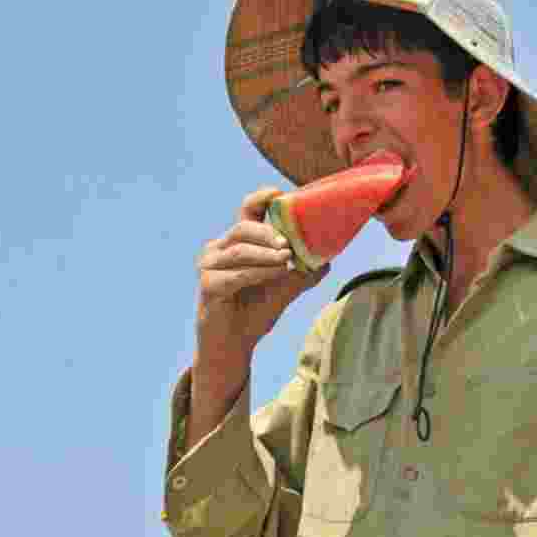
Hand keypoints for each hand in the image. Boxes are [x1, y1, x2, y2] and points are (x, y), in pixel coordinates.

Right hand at [195, 186, 329, 366]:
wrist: (236, 344)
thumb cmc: (257, 310)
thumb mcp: (286, 286)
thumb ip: (304, 270)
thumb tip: (329, 257)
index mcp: (236, 242)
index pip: (247, 212)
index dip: (261, 199)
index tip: (279, 193)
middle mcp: (218, 249)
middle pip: (243, 228)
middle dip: (268, 232)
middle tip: (289, 242)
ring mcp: (208, 266)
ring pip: (240, 251)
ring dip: (267, 254)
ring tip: (288, 257)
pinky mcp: (207, 286)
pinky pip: (235, 275)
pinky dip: (258, 273)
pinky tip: (277, 273)